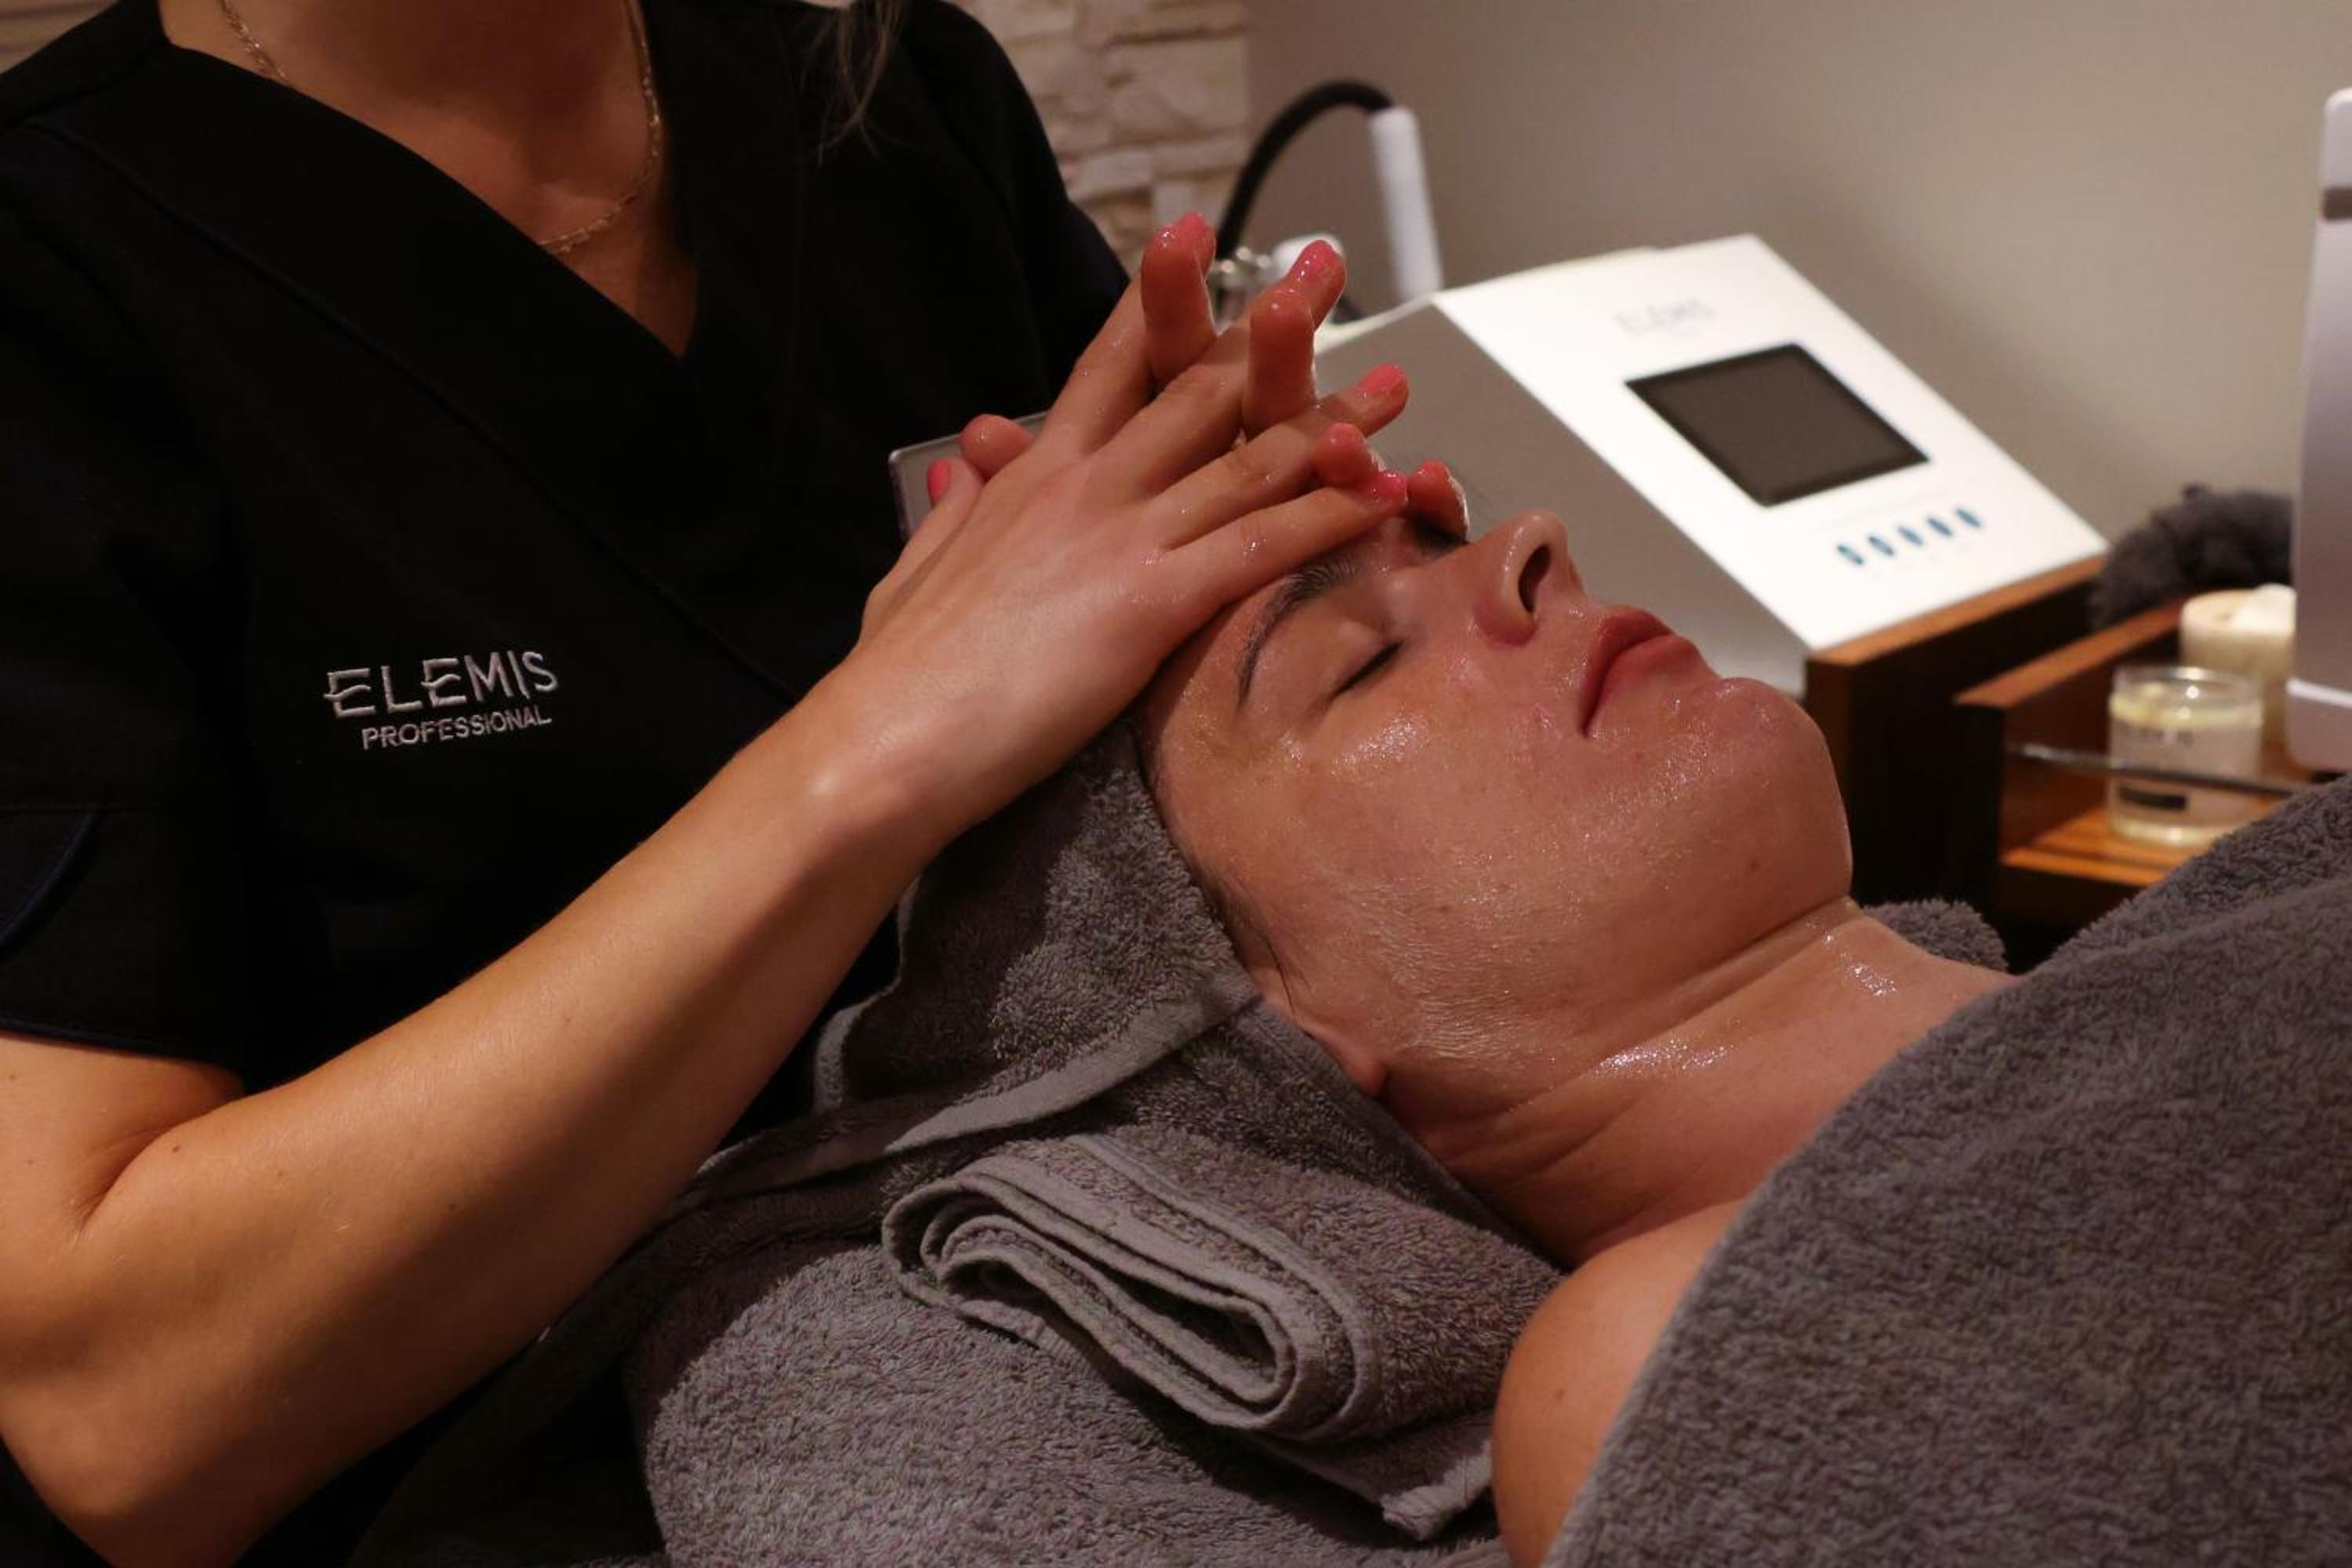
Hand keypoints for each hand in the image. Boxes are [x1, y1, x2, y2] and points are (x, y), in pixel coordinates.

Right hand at [824, 238, 1416, 844]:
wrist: (881, 739)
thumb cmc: (896, 674)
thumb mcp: (917, 570)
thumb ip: (955, 513)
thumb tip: (966, 466)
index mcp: (1030, 476)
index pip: (1107, 366)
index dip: (1159, 305)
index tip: (1199, 240)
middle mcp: (1084, 486)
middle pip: (1197, 391)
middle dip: (1271, 333)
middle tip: (1329, 276)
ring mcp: (1120, 538)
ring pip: (1246, 460)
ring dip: (1332, 423)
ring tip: (1396, 387)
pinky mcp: (1149, 604)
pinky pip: (1259, 546)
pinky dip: (1329, 518)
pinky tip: (1384, 499)